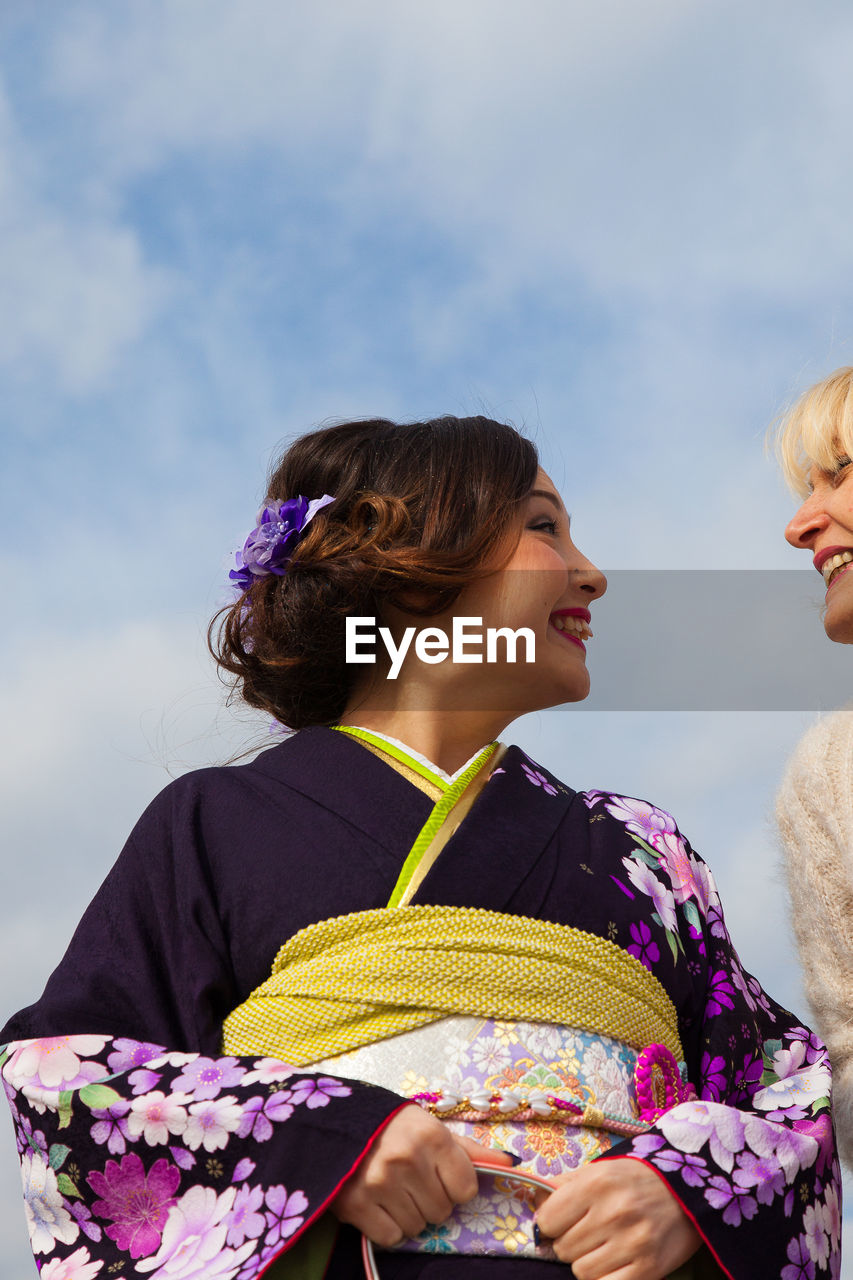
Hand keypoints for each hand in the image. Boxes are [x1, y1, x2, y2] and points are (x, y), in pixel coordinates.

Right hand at [330, 1104, 513, 1246]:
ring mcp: (381, 1183)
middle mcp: (409, 1159)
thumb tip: (510, 1164)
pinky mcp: (356, 1204)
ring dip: (408, 1214)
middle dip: (429, 1200)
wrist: (336, 1123)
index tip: (437, 1175)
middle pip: (442, 1211)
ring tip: (392, 1189)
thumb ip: (469, 1150)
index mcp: (432, 1137)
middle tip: (410, 1181)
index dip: (453, 1186)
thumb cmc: (392, 1126)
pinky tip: (378, 1203)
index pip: (466, 1188)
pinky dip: (387, 1227)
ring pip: (417, 1226)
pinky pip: (391, 1237)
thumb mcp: (430, 1127)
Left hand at [534, 1158, 701, 1279]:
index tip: (563, 1222)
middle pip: (563, 1249)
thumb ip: (563, 1185)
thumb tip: (532, 1201)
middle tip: (590, 1233)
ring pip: (581, 1272)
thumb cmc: (636, 1179)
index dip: (551, 1224)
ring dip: (588, 1263)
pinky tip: (614, 1264)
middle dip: (571, 1243)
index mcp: (596, 1183)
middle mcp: (613, 1212)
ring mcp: (632, 1242)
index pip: (547, 1220)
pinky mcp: (648, 1269)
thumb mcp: (598, 1170)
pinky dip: (605, 1279)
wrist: (687, 1191)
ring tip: (605, 1247)